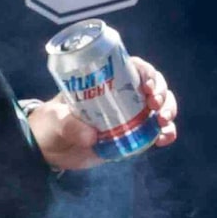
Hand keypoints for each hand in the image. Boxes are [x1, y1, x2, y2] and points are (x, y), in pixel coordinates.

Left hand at [27, 55, 177, 170]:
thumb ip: (70, 125)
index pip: (135, 68)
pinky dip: (165, 133)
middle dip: (163, 94)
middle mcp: (123, 94)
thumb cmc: (50, 123)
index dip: (148, 74)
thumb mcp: (56, 120)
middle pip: (154, 86)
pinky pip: (155, 131)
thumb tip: (92, 136)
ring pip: (160, 107)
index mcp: (107, 80)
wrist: (48, 149)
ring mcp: (130, 115)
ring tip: (163, 124)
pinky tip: (165, 139)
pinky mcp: (132, 135)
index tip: (147, 87)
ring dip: (168, 112)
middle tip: (157, 107)